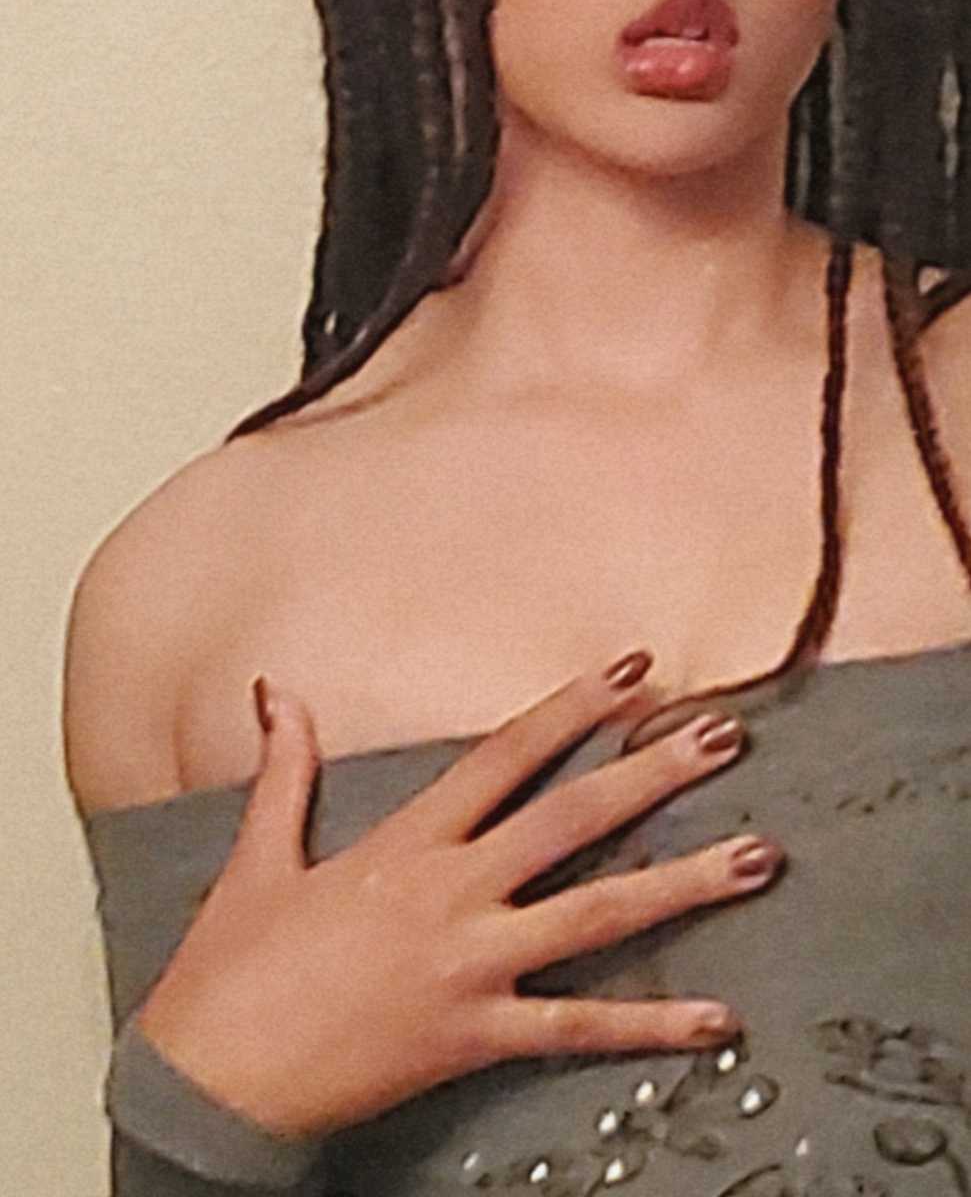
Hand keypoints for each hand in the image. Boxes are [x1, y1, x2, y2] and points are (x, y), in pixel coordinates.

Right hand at [135, 652, 782, 1138]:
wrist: (213, 1079)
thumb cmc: (232, 968)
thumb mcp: (259, 856)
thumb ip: (286, 768)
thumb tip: (275, 689)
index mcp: (405, 843)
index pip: (507, 755)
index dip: (575, 707)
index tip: (636, 669)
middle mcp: (452, 892)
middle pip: (572, 818)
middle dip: (653, 772)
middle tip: (726, 735)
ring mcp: (471, 965)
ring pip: (597, 913)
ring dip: (683, 882)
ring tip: (759, 857)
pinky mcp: (477, 1037)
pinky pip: (579, 1028)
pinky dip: (651, 1025)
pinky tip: (718, 1019)